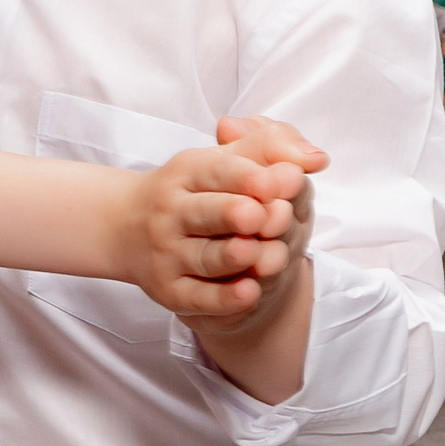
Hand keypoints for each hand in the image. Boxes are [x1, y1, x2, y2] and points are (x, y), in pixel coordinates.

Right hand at [118, 117, 322, 320]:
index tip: (280, 181)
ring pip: (207, 257)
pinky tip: (249, 292)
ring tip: (261, 254)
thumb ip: (273, 147)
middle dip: (236, 214)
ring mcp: (168, 253)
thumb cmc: (197, 192)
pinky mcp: (170, 291)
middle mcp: (171, 211)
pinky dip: (224, 298)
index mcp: (186, 172)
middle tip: (264, 216)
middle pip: (207, 212)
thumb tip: (316, 158)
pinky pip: (198, 298)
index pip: (217, 170)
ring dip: (235, 256)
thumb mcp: (228, 159)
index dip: (249, 176)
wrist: (129, 230)